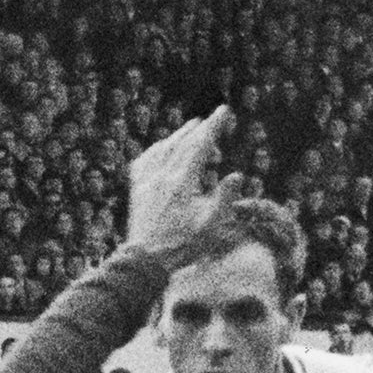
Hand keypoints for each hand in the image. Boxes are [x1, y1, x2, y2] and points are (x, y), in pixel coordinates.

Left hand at [125, 108, 245, 267]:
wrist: (144, 262)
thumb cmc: (181, 246)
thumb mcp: (211, 227)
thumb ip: (225, 199)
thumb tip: (236, 175)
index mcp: (182, 181)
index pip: (200, 145)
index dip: (213, 126)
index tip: (224, 110)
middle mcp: (162, 176)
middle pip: (182, 143)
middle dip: (199, 128)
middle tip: (211, 117)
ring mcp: (146, 182)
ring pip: (162, 149)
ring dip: (178, 135)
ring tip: (190, 127)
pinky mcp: (136, 192)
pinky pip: (143, 162)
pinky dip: (154, 150)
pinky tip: (159, 149)